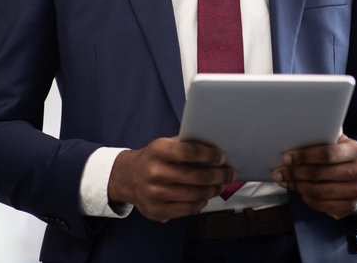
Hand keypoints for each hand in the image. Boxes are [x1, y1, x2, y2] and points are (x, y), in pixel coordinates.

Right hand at [107, 136, 234, 222]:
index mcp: (158, 150)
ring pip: (195, 195)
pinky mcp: (157, 211)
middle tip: (230, 173)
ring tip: (220, 185)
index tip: (222, 157)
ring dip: (213, 190)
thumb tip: (216, 150)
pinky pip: (188, 209)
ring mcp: (155, 194)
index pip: (189, 152)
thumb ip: (186, 145)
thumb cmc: (154, 159)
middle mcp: (155, 173)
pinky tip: (205, 196)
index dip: (209, 155)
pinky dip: (201, 203)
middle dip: (219, 175)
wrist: (127, 178)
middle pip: (197, 176)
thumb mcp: (165, 144)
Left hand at [272, 134, 356, 219]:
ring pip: (319, 191)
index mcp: (356, 151)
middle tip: (280, 171)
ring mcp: (356, 191)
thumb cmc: (342, 157)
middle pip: (320, 173)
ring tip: (286, 181)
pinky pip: (321, 205)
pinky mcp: (349, 207)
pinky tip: (299, 192)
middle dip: (296, 173)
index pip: (327, 154)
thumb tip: (301, 125)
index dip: (304, 156)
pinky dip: (307, 199)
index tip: (286, 157)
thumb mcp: (338, 142)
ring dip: (298, 186)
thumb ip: (324, 134)